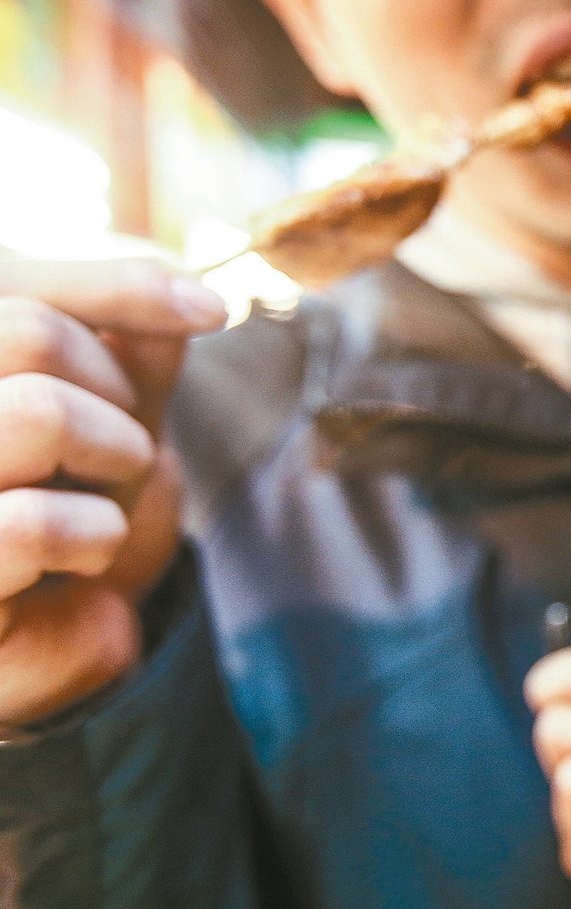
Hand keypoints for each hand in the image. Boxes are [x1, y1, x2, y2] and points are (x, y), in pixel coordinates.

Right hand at [0, 259, 224, 728]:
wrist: (27, 632)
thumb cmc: (59, 498)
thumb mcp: (103, 411)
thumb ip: (130, 345)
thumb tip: (199, 301)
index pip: (17, 276)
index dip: (123, 285)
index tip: (213, 310)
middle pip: (28, 330)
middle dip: (115, 388)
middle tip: (126, 445)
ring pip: (37, 412)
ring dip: (114, 456)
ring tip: (107, 496)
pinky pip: (31, 521)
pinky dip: (93, 536)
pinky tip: (83, 557)